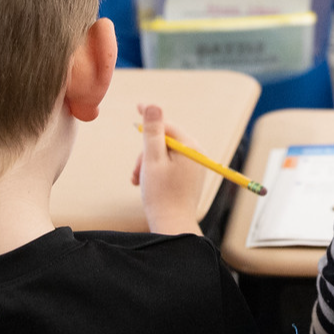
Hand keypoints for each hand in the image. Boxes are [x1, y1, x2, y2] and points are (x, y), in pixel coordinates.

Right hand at [133, 103, 204, 235]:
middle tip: (136, 172)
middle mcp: (196, 154)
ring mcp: (194, 167)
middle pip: (164, 141)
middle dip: (146, 153)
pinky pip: (169, 166)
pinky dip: (155, 172)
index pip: (167, 124)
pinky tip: (145, 185)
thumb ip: (152, 132)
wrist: (173, 226)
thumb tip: (153, 106)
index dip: (150, 118)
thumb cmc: (161, 194)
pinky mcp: (189, 178)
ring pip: (164, 155)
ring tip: (138, 181)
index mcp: (190, 147)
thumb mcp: (152, 159)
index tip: (137, 107)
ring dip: (147, 165)